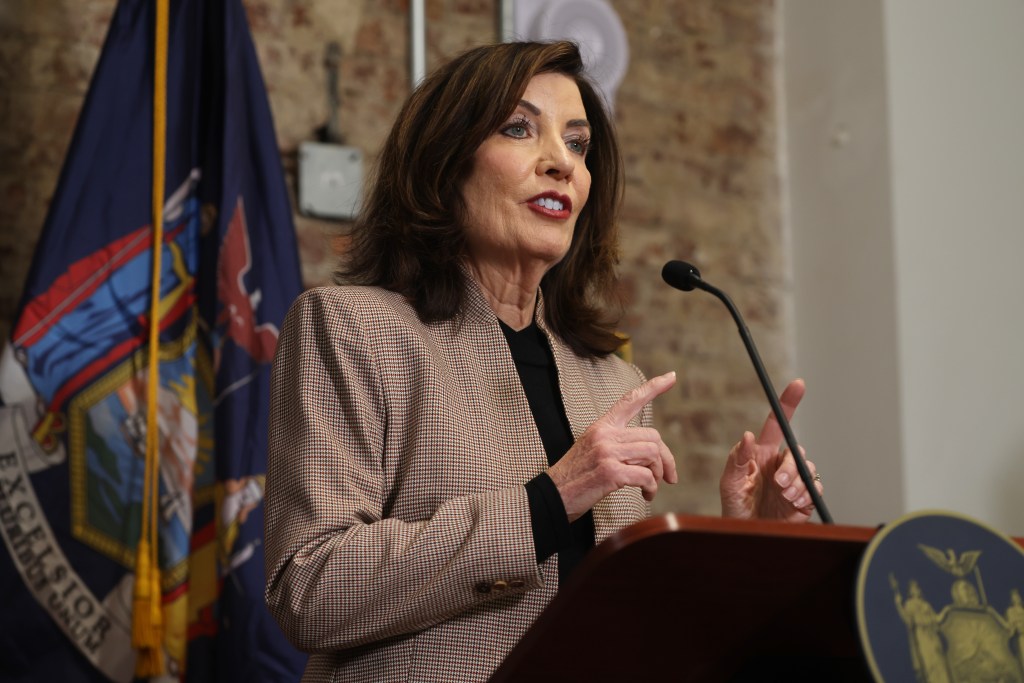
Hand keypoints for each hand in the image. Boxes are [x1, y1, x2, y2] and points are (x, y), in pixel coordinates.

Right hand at [548, 372, 677, 521]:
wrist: (552, 495)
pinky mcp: (610, 472)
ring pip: (652, 454)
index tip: (671, 376)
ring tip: (651, 487)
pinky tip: (646, 495)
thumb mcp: (591, 448)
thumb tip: (649, 451)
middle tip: (668, 477)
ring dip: (658, 475)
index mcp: (601, 426)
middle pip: (652, 436)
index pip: (630, 400)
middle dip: (666, 459)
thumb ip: (616, 443)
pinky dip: (651, 488)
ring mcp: (607, 452)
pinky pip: (646, 476)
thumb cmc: (575, 476)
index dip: (653, 388)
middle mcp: (605, 434)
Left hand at [719, 379, 822, 521]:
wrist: (746, 533)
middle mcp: (779, 463)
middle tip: (779, 483)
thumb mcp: (730, 483)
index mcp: (762, 454)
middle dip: (790, 466)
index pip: (777, 424)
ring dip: (797, 482)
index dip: (788, 403)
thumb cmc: (735, 507)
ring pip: (807, 468)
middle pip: (796, 451)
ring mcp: (793, 480)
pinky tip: (793, 502)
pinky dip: (806, 493)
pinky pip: (815, 487)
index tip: (798, 384)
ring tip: (784, 496)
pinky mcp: (804, 497)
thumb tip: (747, 436)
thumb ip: (737, 459)